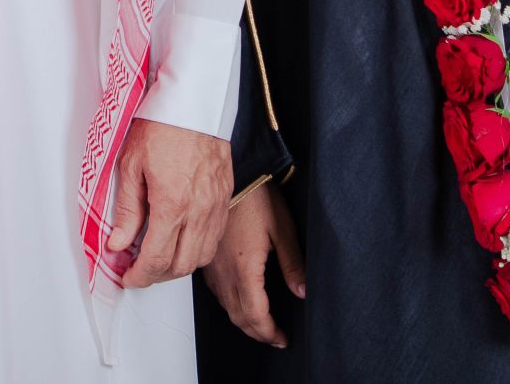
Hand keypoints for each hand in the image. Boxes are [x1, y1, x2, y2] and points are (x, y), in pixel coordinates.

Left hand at [106, 119, 233, 289]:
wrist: (193, 102)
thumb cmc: (161, 125)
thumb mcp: (130, 164)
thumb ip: (127, 210)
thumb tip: (117, 243)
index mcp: (172, 203)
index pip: (157, 259)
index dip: (140, 275)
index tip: (128, 276)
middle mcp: (198, 210)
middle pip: (180, 265)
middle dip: (157, 276)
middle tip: (138, 269)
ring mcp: (215, 206)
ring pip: (201, 257)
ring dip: (178, 266)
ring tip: (158, 258)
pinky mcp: (225, 198)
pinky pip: (214, 238)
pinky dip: (197, 250)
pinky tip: (182, 241)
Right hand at [202, 181, 304, 346]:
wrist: (232, 171)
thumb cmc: (255, 193)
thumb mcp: (282, 227)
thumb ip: (293, 263)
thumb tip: (302, 291)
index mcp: (244, 267)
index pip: (255, 315)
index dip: (269, 332)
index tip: (282, 338)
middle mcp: (224, 271)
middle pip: (239, 317)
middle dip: (258, 332)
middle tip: (274, 337)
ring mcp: (212, 264)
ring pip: (226, 307)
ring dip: (243, 321)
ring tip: (260, 324)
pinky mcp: (207, 257)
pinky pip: (216, 292)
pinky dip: (230, 304)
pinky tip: (241, 300)